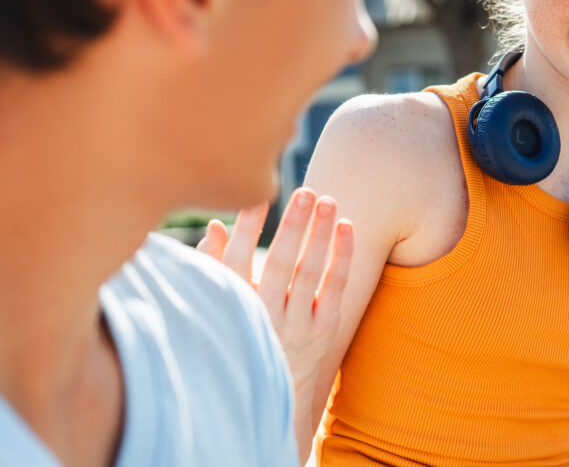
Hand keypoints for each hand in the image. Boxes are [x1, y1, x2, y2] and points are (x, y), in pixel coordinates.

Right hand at [197, 187, 352, 385]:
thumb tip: (217, 224)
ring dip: (320, 235)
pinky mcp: (323, 331)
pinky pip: (335, 289)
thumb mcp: (224, 300)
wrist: (275, 383)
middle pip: (279, 266)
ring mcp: (296, 327)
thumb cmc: (245, 325)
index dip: (247, 231)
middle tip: (305, 192)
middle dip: (292, 227)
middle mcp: (264, 318)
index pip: (236, 264)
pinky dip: (342, 257)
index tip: (258, 198)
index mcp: (233, 307)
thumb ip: (215, 263)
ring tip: (327, 201)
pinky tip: (346, 227)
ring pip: (310, 274)